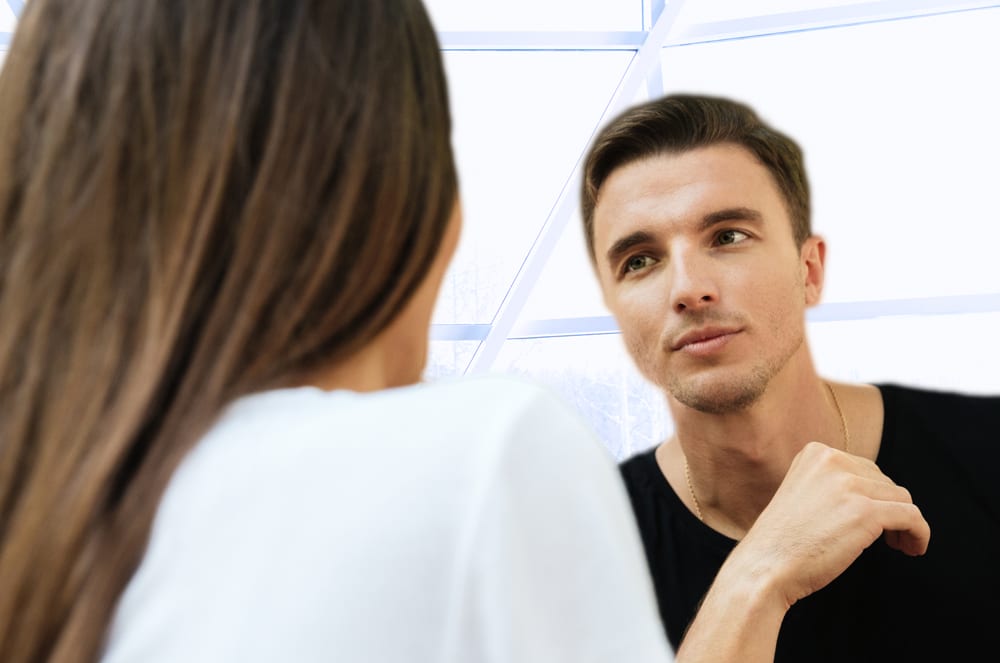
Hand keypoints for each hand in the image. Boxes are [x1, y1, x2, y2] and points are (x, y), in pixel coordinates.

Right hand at [737, 440, 930, 608]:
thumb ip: (832, 485)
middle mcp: (832, 460)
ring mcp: (849, 484)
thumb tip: (875, 492)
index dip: (874, 496)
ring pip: (901, 498)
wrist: (765, 565)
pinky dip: (919, 533)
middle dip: (890, 509)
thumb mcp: (802, 495)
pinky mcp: (866, 511)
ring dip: (906, 523)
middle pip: (885, 482)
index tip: (875, 519)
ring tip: (899, 545)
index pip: (865, 468)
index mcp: (815, 453)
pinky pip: (912, 516)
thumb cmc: (782, 542)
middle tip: (889, 538)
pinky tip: (913, 548)